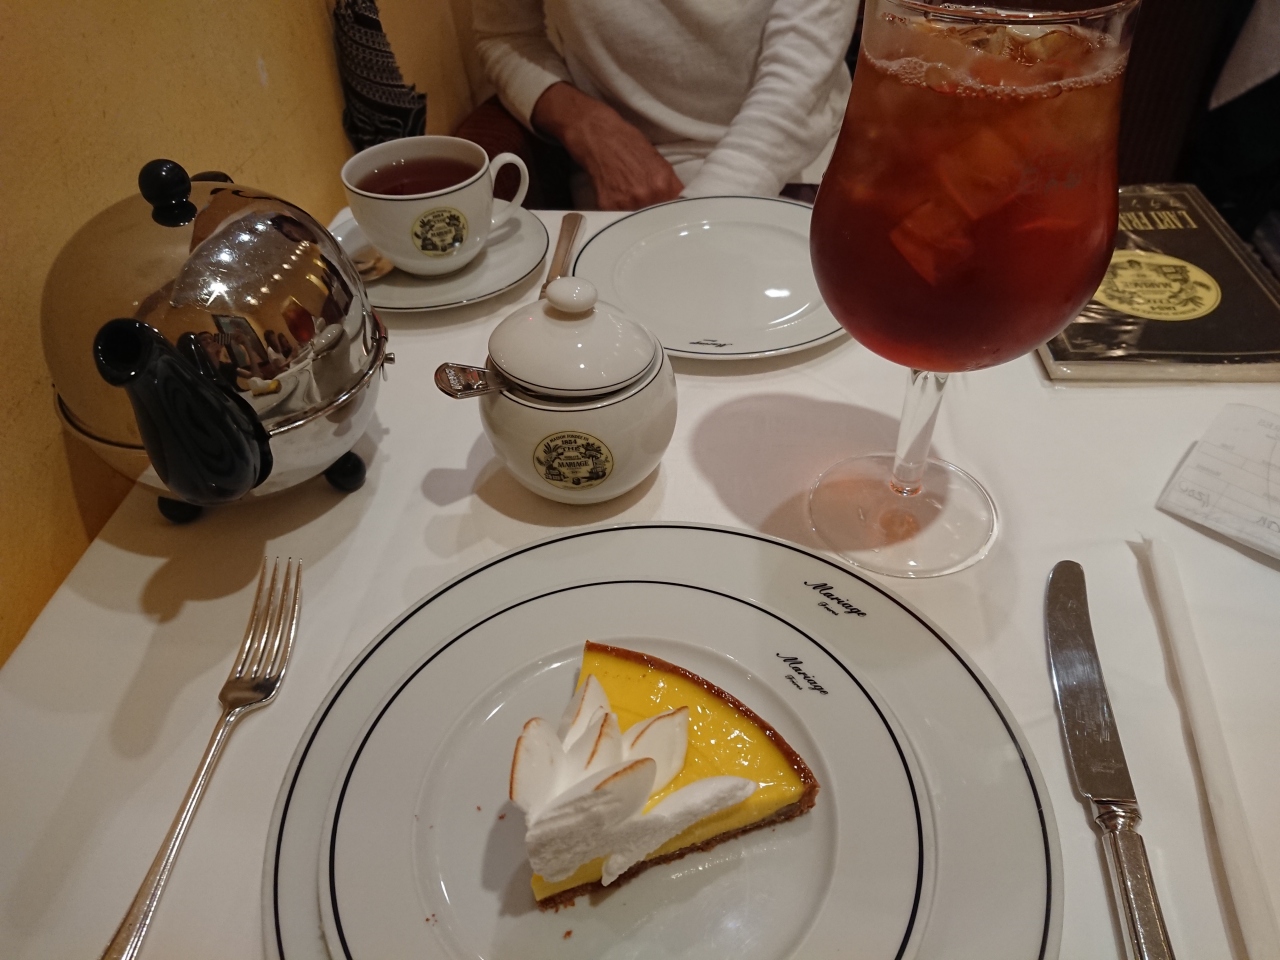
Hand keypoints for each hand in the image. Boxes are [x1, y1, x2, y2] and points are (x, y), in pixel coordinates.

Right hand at [532, 83, 683, 209]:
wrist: (599, 136)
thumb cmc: (629, 144)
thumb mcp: (660, 163)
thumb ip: (670, 186)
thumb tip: (677, 203)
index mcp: (663, 184)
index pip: (675, 211)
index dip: (672, 213)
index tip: (669, 213)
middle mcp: (646, 196)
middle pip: (657, 219)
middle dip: (655, 216)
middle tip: (649, 207)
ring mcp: (626, 204)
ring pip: (638, 222)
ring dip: (637, 217)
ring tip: (631, 201)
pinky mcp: (607, 207)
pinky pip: (618, 219)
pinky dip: (619, 213)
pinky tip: (618, 199)